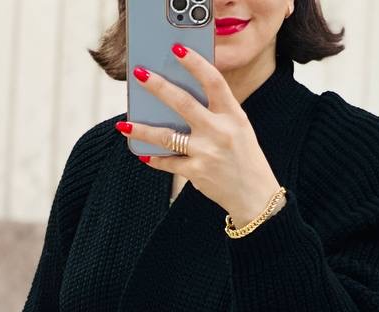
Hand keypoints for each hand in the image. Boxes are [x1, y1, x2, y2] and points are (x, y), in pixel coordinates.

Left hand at [120, 45, 284, 226]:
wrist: (254, 195)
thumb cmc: (244, 157)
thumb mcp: (238, 128)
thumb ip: (216, 112)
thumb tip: (179, 98)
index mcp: (233, 115)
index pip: (213, 81)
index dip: (195, 63)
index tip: (177, 49)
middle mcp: (219, 131)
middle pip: (183, 103)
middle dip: (158, 87)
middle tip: (139, 74)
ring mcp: (206, 152)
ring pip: (166, 136)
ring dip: (142, 130)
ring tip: (124, 125)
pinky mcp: (196, 172)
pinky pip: (168, 162)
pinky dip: (154, 159)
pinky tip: (142, 153)